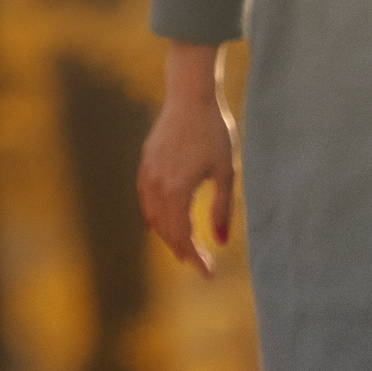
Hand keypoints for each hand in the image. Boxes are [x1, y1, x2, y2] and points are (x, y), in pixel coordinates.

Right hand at [138, 42, 235, 276]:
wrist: (190, 96)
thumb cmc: (214, 132)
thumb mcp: (226, 172)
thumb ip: (222, 208)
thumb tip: (221, 240)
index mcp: (177, 190)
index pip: (183, 235)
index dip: (194, 257)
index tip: (207, 274)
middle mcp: (157, 185)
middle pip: (166, 229)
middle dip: (183, 250)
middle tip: (200, 266)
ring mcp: (148, 172)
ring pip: (153, 215)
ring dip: (167, 235)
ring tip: (182, 250)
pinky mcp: (146, 161)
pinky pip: (145, 198)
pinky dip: (153, 215)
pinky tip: (157, 224)